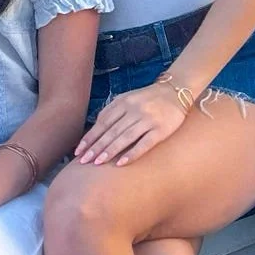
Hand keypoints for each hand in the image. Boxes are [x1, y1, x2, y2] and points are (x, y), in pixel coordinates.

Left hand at [75, 84, 190, 166]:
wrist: (175, 91)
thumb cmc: (147, 98)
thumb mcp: (128, 98)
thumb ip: (113, 111)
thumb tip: (94, 130)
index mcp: (124, 102)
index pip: (103, 122)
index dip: (90, 137)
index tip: (78, 151)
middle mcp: (134, 110)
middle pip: (111, 131)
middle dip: (96, 147)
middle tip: (83, 161)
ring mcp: (148, 120)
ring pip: (125, 137)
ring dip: (110, 151)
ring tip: (98, 163)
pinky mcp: (160, 130)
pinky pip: (144, 144)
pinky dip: (132, 154)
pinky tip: (121, 163)